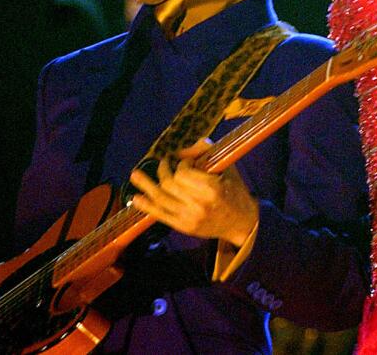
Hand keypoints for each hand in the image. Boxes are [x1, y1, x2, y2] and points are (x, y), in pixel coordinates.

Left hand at [128, 139, 257, 246]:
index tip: (187, 161)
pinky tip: (136, 198)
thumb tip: (179, 150)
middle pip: (170, 184)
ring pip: (161, 198)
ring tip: (135, 175)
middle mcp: (199, 205)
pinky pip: (161, 215)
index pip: (184, 172)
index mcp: (212, 189)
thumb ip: (204, 152)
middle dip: (164, 170)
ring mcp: (190, 218)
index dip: (182, 163)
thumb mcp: (226, 167)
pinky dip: (147, 206)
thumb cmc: (234, 190)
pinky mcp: (184, 227)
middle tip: (164, 163)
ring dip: (147, 185)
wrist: (241, 222)